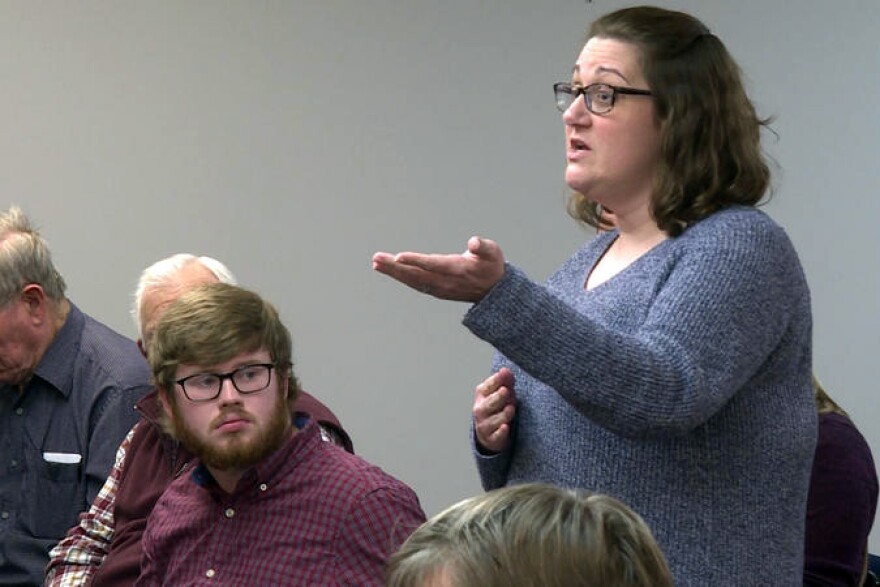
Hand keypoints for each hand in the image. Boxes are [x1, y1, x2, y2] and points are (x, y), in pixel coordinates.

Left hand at [372, 236, 504, 302]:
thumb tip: (474, 242)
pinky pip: (415, 283)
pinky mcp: (435, 290)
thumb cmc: (491, 265)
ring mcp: (439, 288)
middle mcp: (445, 281)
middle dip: (396, 267)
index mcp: (458, 269)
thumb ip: (484, 247)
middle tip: (377, 259)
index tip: (399, 257)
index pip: (433, 265)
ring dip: (394, 272)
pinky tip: (388, 269)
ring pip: (413, 280)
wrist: (494, 291)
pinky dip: (401, 277)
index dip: (416, 261)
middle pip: (417, 274)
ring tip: (376, 263)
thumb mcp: (493, 253)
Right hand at [473, 367, 515, 453]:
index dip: (496, 381)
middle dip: (498, 397)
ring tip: (511, 408)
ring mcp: (484, 425)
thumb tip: (506, 370)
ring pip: (493, 420)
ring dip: (503, 414)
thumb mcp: (500, 392)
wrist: (488, 432)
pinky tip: (505, 427)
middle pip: (489, 403)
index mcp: (481, 395)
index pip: (487, 387)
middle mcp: (480, 409)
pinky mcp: (491, 438)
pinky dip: (501, 432)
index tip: (504, 374)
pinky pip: (496, 436)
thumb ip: (505, 381)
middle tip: (506, 391)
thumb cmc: (496, 408)